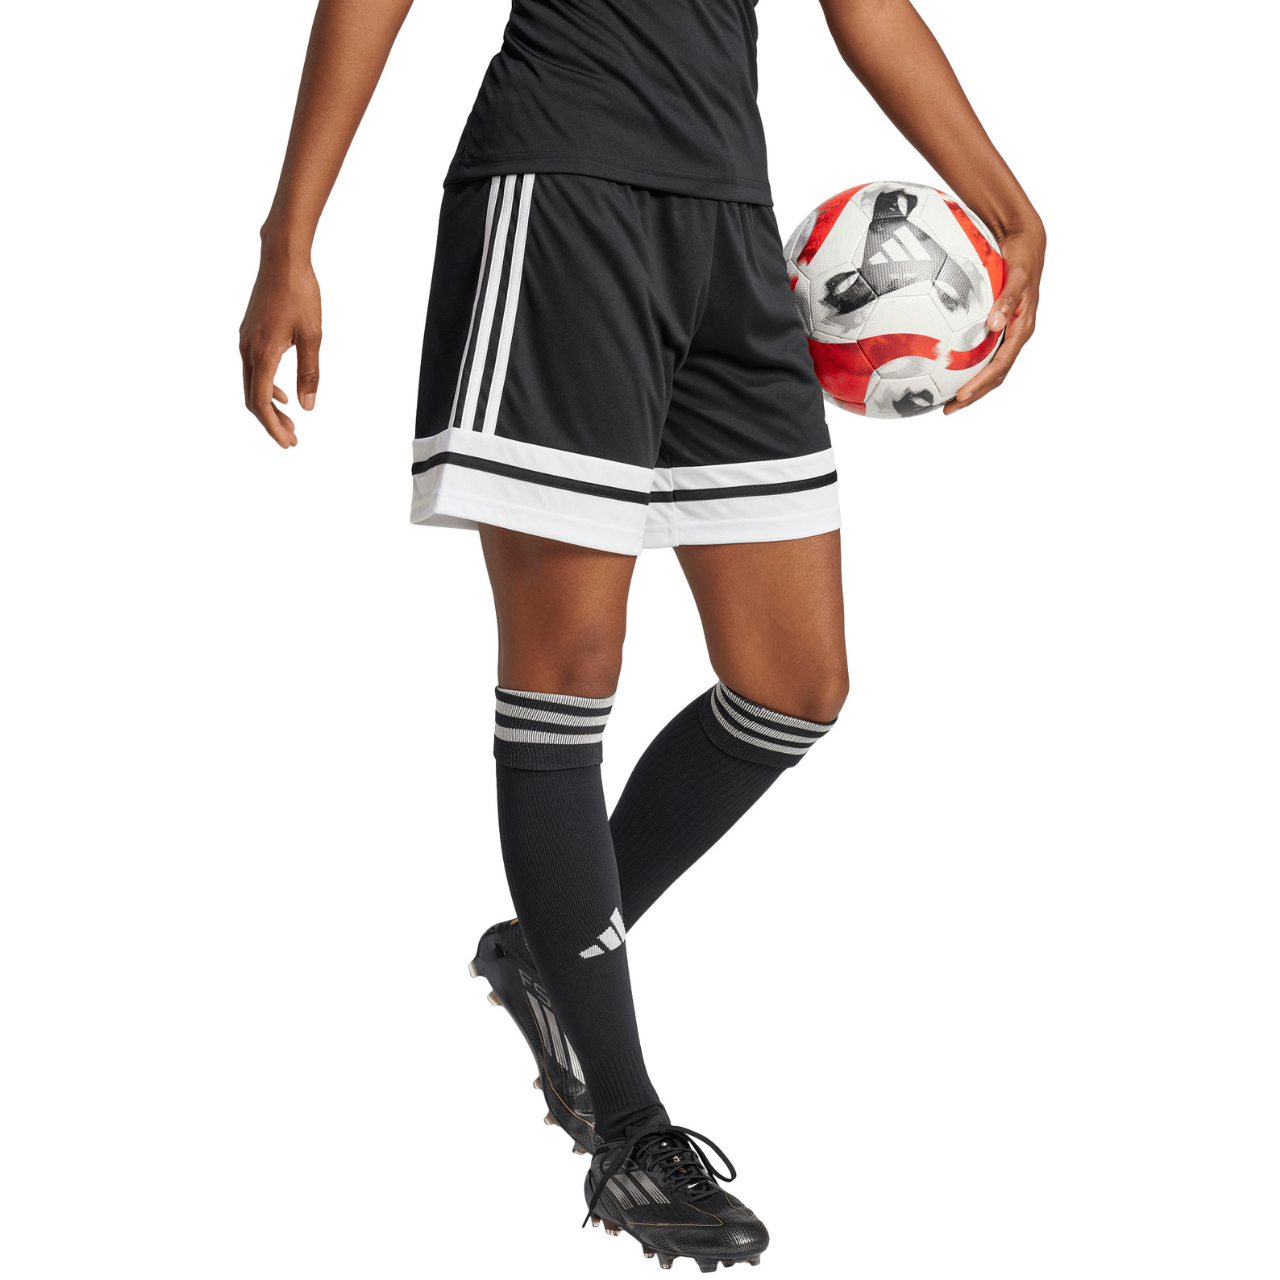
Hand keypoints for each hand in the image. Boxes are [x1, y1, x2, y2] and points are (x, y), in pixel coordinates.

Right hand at [238, 246, 322, 446]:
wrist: (282, 259)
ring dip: (269, 406)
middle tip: (292, 440)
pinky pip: (252, 369)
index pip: (260, 401)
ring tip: (290, 421)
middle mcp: (247, 348)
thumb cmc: (300, 294)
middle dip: (271, 422)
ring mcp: (245, 340)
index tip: (288, 442)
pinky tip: (283, 394)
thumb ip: (310, 373)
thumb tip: (308, 406)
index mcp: (262, 352)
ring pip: (251, 384)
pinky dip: (265, 387)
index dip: (273, 426)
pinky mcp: (249, 333)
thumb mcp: (312, 336)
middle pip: (252, 398)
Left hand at [944, 217, 1044, 415]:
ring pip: (986, 366)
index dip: (981, 384)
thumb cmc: (1022, 258)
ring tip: (942, 398)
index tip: (961, 397)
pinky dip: (963, 362)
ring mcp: (1004, 333)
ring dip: (967, 384)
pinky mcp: (995, 326)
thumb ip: (1007, 300)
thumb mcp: (1018, 276)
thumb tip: (994, 324)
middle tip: (947, 409)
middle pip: (993, 376)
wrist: (1026, 243)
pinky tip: (940, 365)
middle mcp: (1013, 336)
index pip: (1000, 367)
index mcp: (1022, 330)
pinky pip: (979, 349)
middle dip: (972, 395)